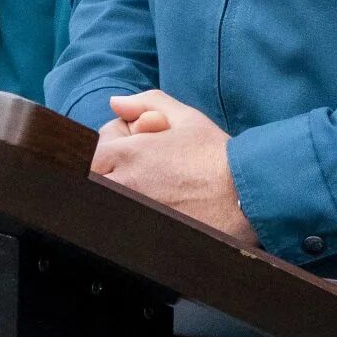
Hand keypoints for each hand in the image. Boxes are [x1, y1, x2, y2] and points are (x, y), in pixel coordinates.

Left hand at [92, 92, 258, 246]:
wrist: (246, 197)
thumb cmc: (217, 157)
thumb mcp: (186, 118)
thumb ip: (146, 102)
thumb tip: (116, 102)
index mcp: (130, 154)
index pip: (90, 153)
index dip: (106, 150)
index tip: (125, 152)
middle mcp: (125, 185)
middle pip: (92, 180)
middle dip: (106, 173)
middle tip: (134, 173)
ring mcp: (132, 212)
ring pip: (104, 203)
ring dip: (116, 195)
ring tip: (148, 192)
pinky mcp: (143, 235)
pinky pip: (121, 225)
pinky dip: (130, 215)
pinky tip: (156, 210)